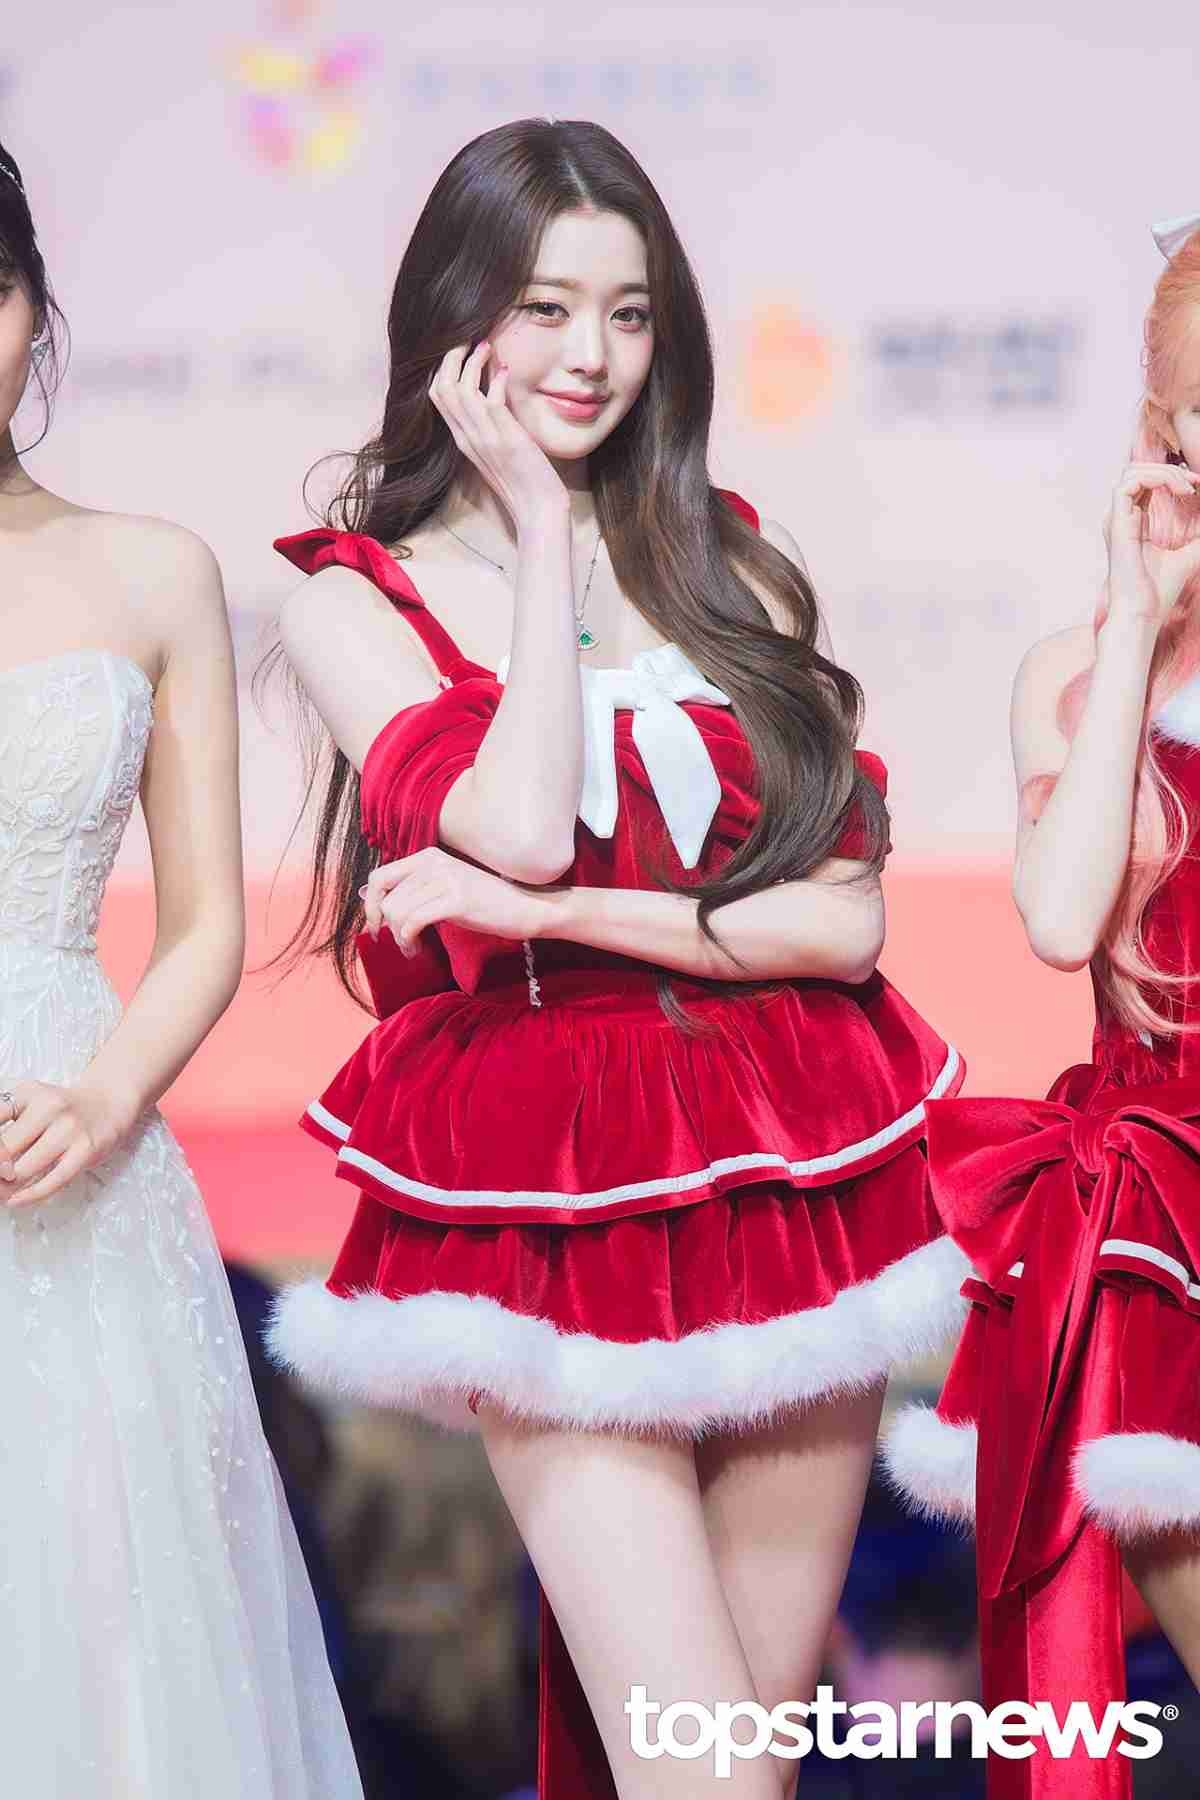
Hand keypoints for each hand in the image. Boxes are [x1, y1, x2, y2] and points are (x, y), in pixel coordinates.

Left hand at [0, 1079, 133, 1208]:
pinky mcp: (86, 1150)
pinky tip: (16, 1200)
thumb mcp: (31, 1103)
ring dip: (7, 1187)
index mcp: (29, 1093)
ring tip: (2, 1192)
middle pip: (6, 1150)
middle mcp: (50, 1107)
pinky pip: (53, 1180)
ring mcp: (70, 1129)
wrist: (109, 1104)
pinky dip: (30, 1195)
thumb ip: (9, 1125)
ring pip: (25, 1169)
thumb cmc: (65, 1110)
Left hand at [359, 846, 550, 953]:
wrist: (525, 908)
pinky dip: (408, 940)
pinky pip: (414, 921)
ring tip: (413, 947)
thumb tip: (366, 897)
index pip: (379, 876)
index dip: (369, 904)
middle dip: (388, 928)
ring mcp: (446, 879)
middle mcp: (434, 862)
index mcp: (428, 856)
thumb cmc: (484, 903)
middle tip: (404, 944)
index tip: (375, 927)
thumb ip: (411, 888)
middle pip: (387, 900)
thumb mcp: (444, 887)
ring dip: (400, 938)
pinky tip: (417, 948)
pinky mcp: (456, 900)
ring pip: (397, 912)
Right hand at [427, 341, 565, 526]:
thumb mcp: (498, 450)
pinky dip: (495, 380)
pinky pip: (491, 401)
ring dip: (472, 362)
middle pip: (441, 388)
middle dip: (451, 358)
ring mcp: (484, 438)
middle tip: (469, 339)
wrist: (537, 510)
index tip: (462, 351)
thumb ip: (490, 425)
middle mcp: (467, 436)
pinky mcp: (505, 439)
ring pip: (460, 390)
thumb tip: (494, 397)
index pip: (438, 396)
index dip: (445, 368)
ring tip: (487, 346)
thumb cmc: (523, 481)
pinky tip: (506, 370)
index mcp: (463, 439)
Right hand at [1103, 460, 1199, 623]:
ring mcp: (1116, 519)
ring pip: (1132, 471)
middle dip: (1169, 469)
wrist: (1142, 612)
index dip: (1173, 477)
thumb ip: (1199, 536)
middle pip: (1138, 472)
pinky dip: (1157, 478)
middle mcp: (1121, 518)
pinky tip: (1179, 491)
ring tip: (1187, 488)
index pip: (1147, 484)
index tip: (1198, 486)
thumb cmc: (1159, 592)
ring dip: (1164, 472)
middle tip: (1195, 483)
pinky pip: (1129, 482)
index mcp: (1133, 524)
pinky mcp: (1116, 522)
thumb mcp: (1190, 555)